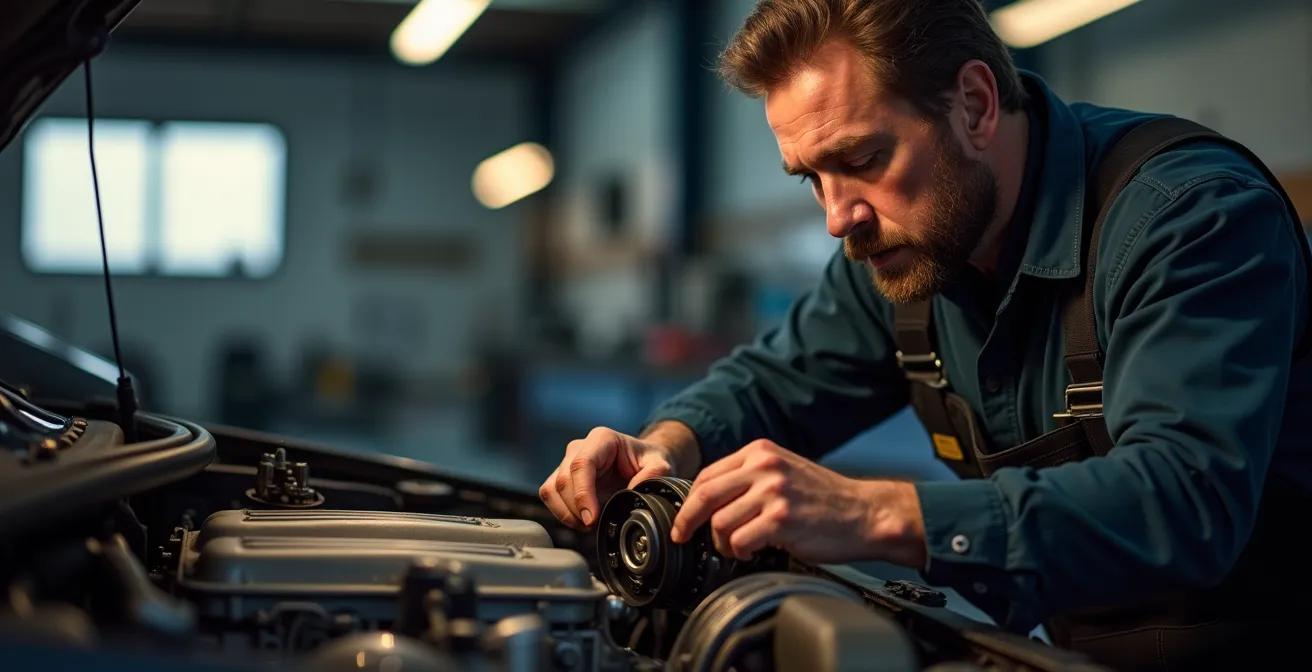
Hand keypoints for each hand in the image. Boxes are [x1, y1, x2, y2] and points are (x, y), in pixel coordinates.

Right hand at [539, 427, 681, 529]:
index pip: (581, 464)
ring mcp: (567, 461)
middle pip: (564, 480)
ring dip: (566, 513)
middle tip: (594, 526)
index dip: (582, 493)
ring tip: (588, 525)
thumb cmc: (647, 461)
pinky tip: (581, 521)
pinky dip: (562, 513)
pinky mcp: (561, 477)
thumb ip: (654, 474)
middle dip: (576, 509)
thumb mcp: (660, 464)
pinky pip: (550, 496)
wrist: (640, 463)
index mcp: (601, 439)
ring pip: (552, 489)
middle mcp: (580, 447)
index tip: (591, 518)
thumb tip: (632, 491)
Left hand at [670, 439, 927, 566]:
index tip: (683, 520)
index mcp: (760, 452)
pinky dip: (740, 552)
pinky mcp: (781, 520)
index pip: (708, 474)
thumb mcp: (784, 472)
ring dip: (723, 543)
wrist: (864, 514)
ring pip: (720, 522)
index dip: (689, 501)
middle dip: (688, 521)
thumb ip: (749, 477)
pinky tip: (753, 553)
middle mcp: (764, 467)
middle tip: (684, 537)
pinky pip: (739, 541)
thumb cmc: (825, 499)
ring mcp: (773, 492)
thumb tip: (709, 499)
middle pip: (705, 494)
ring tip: (738, 548)